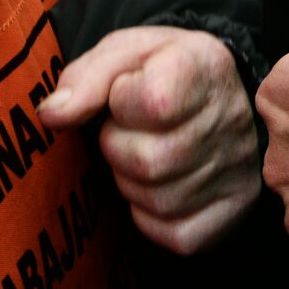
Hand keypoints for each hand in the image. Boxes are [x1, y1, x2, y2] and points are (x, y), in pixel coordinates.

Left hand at [37, 25, 259, 253]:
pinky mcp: (234, 211)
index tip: (126, 94)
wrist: (216, 91)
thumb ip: (86, 77)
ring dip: (131, 181)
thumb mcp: (124, 53)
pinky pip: (176, 235)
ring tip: (143, 153)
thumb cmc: (160, 70)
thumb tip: (51, 115)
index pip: (153, 102)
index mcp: (205, 68)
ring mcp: (237, 170)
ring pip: (158, 200)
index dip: (121, 102)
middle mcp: (230, 121)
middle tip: (128, 130)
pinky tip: (157, 185)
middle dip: (118, 147)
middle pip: (148, 161)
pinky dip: (152, 216)